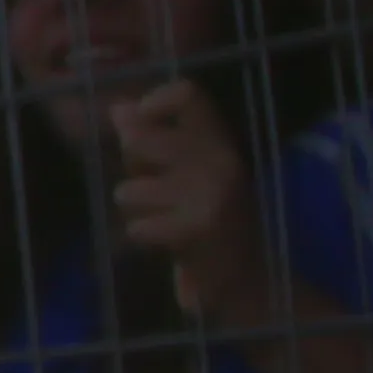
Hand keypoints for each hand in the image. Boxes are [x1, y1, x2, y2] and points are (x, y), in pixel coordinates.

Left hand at [108, 79, 271, 320]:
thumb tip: (119, 109)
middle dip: (130, 168)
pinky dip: (143, 235)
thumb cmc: (212, 220)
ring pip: (129, 189)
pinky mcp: (199, 226)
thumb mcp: (188, 174)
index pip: (187, 94)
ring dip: (135, 209)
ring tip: (161, 219)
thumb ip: (154, 141)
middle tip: (152, 188)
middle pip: (138, 141)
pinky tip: (165, 241)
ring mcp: (211, 192)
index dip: (153, 102)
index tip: (140, 126)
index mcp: (219, 141)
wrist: (254, 278)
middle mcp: (220, 159)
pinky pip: (138, 226)